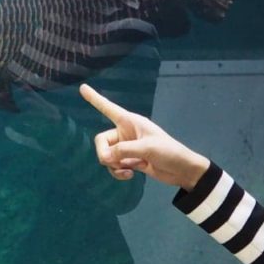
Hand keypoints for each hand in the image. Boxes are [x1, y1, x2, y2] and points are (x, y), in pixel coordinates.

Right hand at [79, 84, 209, 189]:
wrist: (182, 170)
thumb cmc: (168, 152)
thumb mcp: (146, 149)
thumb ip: (123, 151)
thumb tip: (104, 158)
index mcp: (130, 121)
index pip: (108, 108)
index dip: (95, 99)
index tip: (82, 88)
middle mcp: (125, 132)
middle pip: (101, 141)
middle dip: (105, 154)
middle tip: (113, 163)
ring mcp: (126, 147)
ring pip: (107, 156)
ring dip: (114, 165)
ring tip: (130, 170)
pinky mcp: (129, 161)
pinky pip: (114, 166)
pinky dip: (118, 172)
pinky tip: (131, 175)